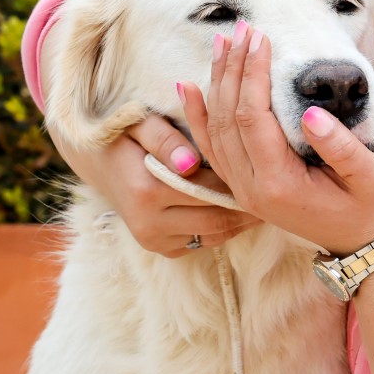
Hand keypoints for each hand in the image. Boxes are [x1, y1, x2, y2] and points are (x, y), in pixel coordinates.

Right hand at [51, 112, 259, 257]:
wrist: (97, 161)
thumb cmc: (125, 133)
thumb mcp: (141, 124)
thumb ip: (165, 139)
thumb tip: (191, 163)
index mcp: (146, 191)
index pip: (209, 191)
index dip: (240, 182)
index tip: (266, 170)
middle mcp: (149, 224)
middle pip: (216, 219)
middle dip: (247, 206)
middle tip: (276, 189)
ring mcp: (153, 242)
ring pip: (214, 235)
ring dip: (240, 220)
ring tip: (264, 199)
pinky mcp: (160, 249)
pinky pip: (203, 242)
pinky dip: (223, 228)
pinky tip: (239, 210)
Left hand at [183, 23, 373, 254]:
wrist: (358, 242)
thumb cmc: (368, 205)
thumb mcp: (370, 177)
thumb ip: (341, 147)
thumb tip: (310, 113)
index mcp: (279, 184)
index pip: (253, 118)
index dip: (254, 74)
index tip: (261, 38)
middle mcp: (251, 188)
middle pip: (227, 119)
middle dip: (233, 69)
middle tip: (242, 28)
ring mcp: (242, 188)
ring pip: (214, 129)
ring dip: (216, 83)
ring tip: (222, 43)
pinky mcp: (241, 184)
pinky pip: (211, 147)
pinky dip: (199, 114)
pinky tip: (191, 85)